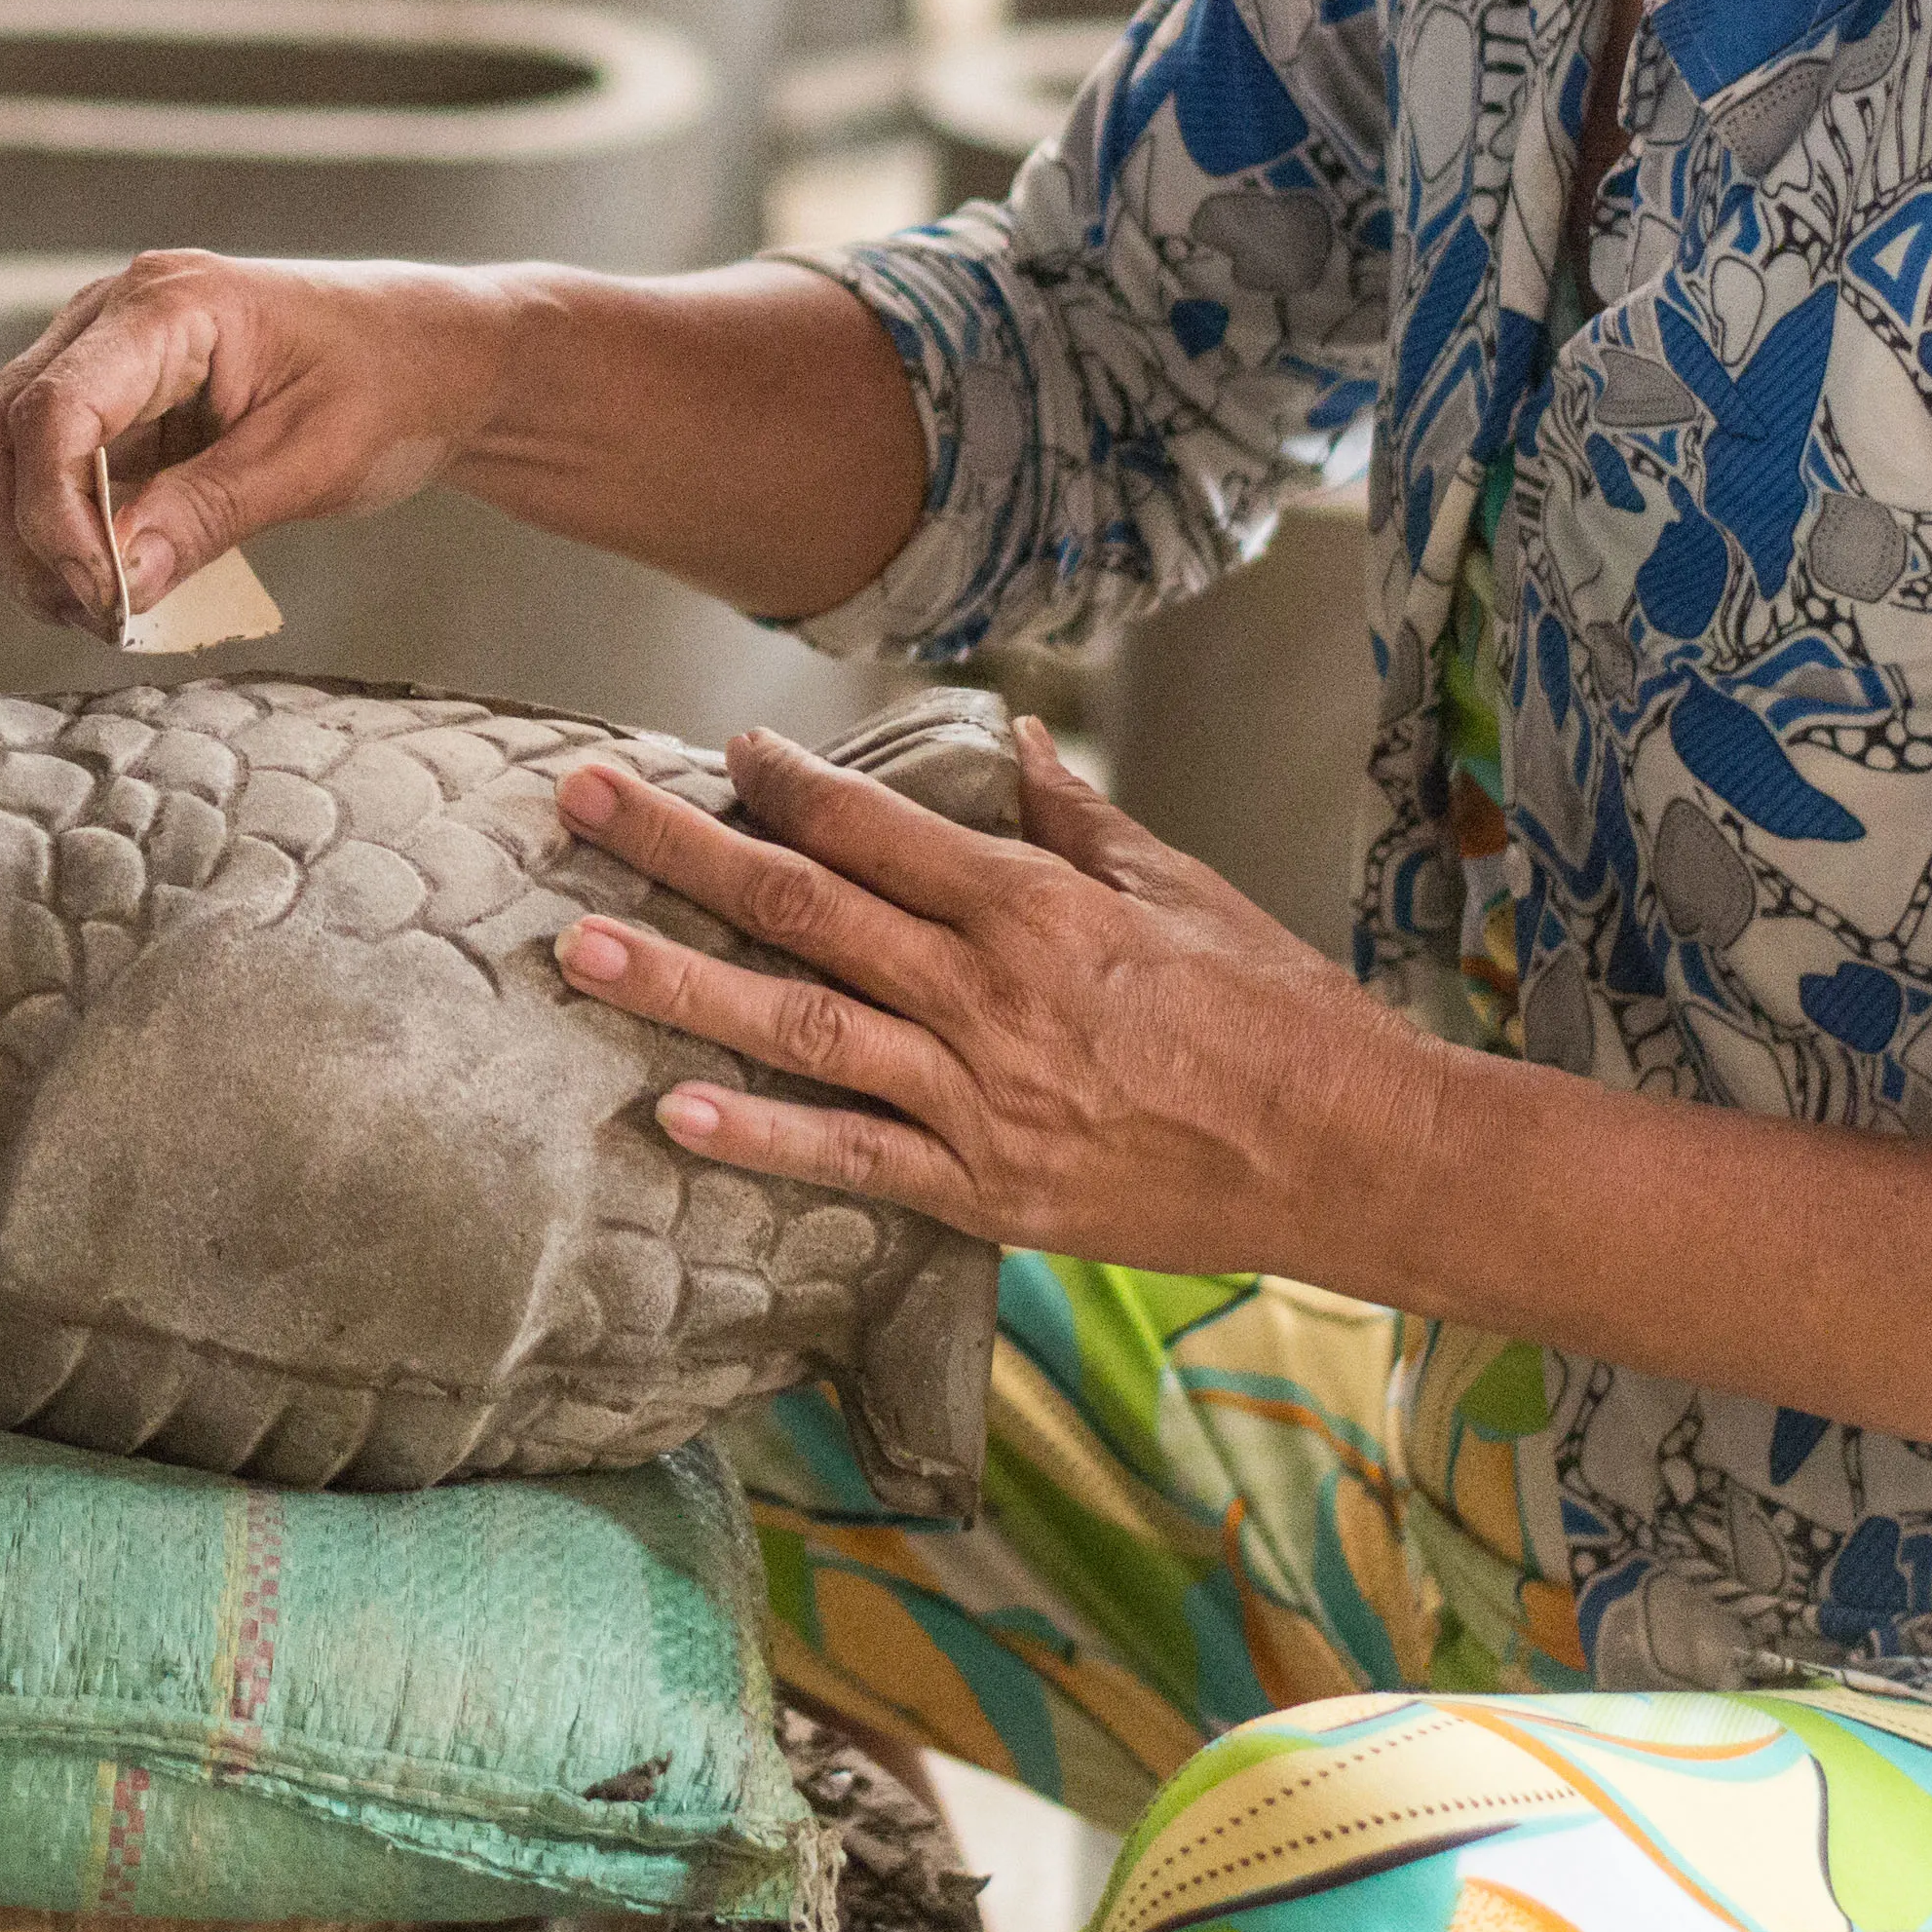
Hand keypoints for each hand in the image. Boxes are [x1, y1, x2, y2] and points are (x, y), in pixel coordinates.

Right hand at [0, 251, 532, 632]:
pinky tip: (107, 585)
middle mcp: (106, 319)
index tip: (105, 600)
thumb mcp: (315, 460)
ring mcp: (93, 359)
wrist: (436, 356)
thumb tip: (113, 587)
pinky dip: (42, 542)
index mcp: (166, 305)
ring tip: (103, 612)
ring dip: (17, 550)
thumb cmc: (393, 386)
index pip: (50, 412)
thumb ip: (207, 515)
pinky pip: (26, 477)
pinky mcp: (99, 405)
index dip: (53, 520)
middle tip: (97, 619)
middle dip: (17, 544)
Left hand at [550, 717, 1439, 1277]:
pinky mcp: (987, 1191)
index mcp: (1035, 905)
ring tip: (579, 949)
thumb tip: (1014, 739)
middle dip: (678, 847)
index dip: (787, 786)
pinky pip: (853, 1156)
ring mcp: (980, 1096)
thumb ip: (1078, 817)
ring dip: (679, 983)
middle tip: (577, 801)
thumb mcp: (1182, 887)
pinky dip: (760, 1136)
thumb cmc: (1278, 1010)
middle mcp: (988, 991)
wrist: (1354, 1151)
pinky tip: (673, 1110)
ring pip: (799, 1025)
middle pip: (802, 907)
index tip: (722, 754)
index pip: (876, 829)